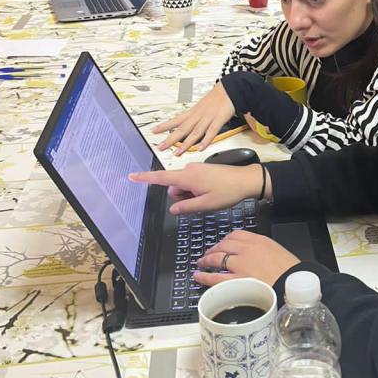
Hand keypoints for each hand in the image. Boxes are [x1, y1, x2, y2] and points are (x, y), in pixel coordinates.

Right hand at [128, 161, 267, 213]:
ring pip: (183, 185)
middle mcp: (189, 169)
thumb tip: (172, 209)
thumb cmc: (227, 192)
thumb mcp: (206, 204)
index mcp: (187, 177)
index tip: (131, 176)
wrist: (246, 180)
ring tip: (207, 196)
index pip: (161, 178)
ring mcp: (196, 168)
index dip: (145, 178)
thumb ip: (186, 207)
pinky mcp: (202, 169)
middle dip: (181, 196)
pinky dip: (196, 189)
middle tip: (200, 201)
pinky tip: (210, 192)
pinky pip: (191, 181)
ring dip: (190, 194)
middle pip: (173, 186)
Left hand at [152, 83, 234, 154]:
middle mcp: (198, 115)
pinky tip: (200, 148)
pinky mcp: (219, 119)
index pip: (175, 120)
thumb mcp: (202, 107)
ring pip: (195, 132)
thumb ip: (195, 118)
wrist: (230, 88)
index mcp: (193, 112)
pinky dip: (206, 140)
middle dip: (170, 139)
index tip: (153, 131)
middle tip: (160, 147)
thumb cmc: (216, 98)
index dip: (164, 126)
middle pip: (182, 129)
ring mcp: (208, 117)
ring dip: (185, 144)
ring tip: (177, 152)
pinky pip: (212, 131)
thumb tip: (186, 126)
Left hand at [194, 230, 298, 286]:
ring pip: (217, 258)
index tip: (222, 243)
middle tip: (208, 253)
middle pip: (224, 245)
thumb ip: (262, 249)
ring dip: (207, 260)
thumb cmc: (290, 271)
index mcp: (258, 240)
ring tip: (201, 262)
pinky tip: (198, 276)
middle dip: (214, 248)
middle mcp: (247, 250)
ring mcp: (240, 265)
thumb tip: (252, 254)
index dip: (225, 239)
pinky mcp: (237, 281)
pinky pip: (215, 277)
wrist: (294, 284)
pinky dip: (204, 276)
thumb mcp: (277, 251)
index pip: (236, 235)